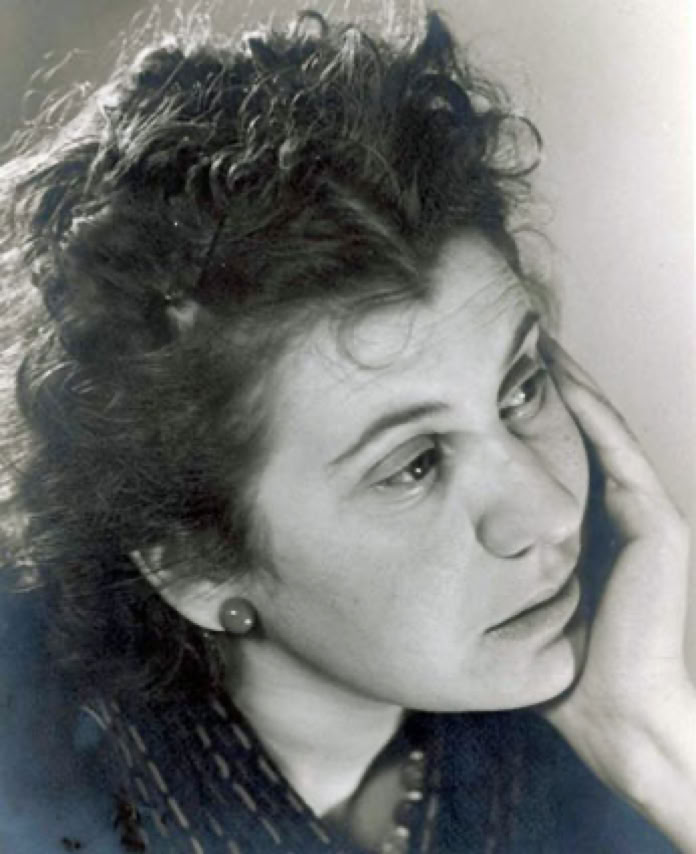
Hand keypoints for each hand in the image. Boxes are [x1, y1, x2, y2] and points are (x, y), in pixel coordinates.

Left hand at [538, 336, 695, 844]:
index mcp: (590, 523)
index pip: (559, 450)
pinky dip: (592, 415)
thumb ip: (492, 566)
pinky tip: (562, 380)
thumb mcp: (515, 599)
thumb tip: (430, 543)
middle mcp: (621, 510)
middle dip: (550, 384)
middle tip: (512, 339)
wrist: (614, 714)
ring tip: (537, 341)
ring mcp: (644, 513)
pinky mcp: (657, 524)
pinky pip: (619, 455)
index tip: (488, 375)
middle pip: (581, 429)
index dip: (530, 410)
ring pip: (602, 430)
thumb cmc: (561, 667)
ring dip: (572, 384)